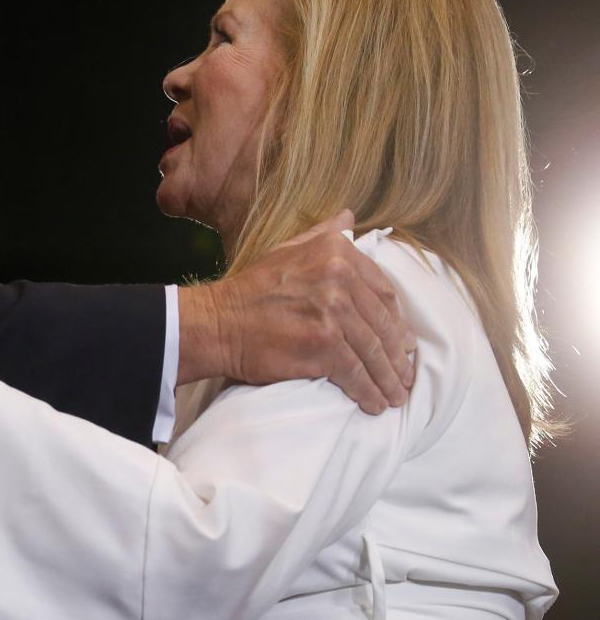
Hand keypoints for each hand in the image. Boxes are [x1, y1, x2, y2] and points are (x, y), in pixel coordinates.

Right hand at [178, 210, 415, 413]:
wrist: (217, 322)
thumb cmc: (251, 290)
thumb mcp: (287, 250)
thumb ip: (323, 235)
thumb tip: (349, 217)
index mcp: (336, 252)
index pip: (383, 292)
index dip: (396, 321)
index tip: (401, 341)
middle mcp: (339, 277)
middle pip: (382, 324)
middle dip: (396, 355)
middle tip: (402, 375)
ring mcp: (332, 312)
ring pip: (373, 351)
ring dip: (387, 378)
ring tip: (393, 394)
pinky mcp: (324, 346)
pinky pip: (356, 373)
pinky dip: (368, 391)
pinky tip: (373, 403)